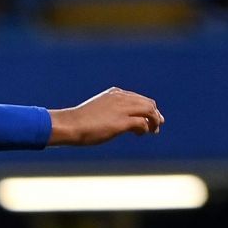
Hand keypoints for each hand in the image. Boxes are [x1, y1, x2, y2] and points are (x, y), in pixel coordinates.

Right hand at [48, 88, 163, 145]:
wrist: (70, 125)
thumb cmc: (78, 121)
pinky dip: (145, 128)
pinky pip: (142, 123)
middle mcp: (121, 98)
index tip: (150, 117)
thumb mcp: (96, 111)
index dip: (147, 107)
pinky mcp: (121, 122)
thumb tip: (112, 122)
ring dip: (154, 121)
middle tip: (158, 125)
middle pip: (147, 103)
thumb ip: (108, 112)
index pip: (138, 98)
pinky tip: (141, 134)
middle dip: (155, 114)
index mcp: (115, 93)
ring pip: (148, 111)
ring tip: (154, 130)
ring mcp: (122, 109)